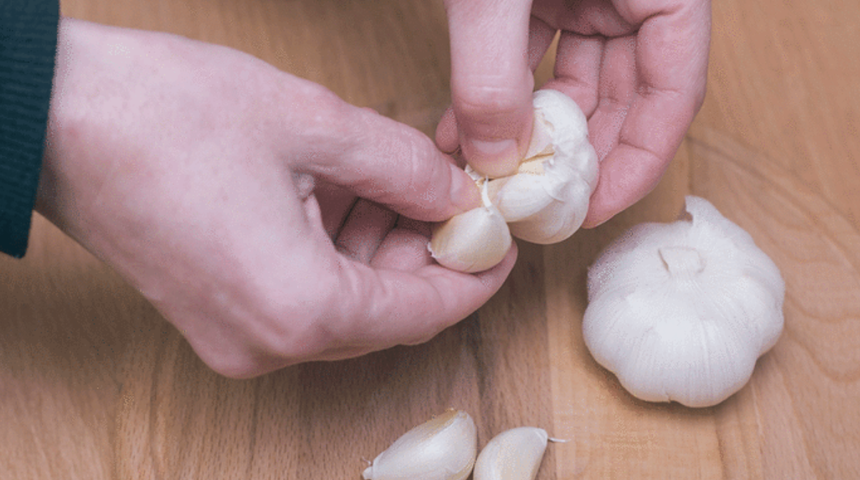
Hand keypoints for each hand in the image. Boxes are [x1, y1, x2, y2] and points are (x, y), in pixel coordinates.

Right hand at [37, 18, 515, 377]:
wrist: (53, 116)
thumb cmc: (166, 115)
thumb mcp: (315, 125)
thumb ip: (407, 168)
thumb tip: (459, 195)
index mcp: (302, 310)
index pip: (425, 311)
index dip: (477, 275)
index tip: (504, 241)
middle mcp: (269, 344)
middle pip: (386, 312)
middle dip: (428, 253)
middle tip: (454, 195)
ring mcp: (236, 336)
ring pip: (345, 304)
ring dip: (381, 247)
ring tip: (398, 181)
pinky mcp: (214, 315)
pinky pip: (302, 296)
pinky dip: (337, 251)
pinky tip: (348, 194)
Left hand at [438, 0, 709, 225]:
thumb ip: (494, 73)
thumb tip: (494, 159)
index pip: (674, 94)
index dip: (638, 163)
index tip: (593, 211)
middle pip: (624, 97)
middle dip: (576, 157)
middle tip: (537, 207)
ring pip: (573, 83)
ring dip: (530, 133)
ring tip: (492, 178)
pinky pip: (530, 55)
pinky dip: (499, 95)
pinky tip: (464, 134)